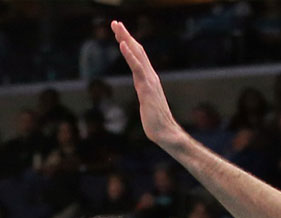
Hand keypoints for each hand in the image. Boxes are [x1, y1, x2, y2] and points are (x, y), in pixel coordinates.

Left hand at [112, 21, 188, 149]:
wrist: (166, 132)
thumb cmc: (156, 122)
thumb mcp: (147, 103)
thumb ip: (144, 93)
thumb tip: (142, 90)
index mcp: (149, 78)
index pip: (138, 56)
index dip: (128, 42)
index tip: (119, 32)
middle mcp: (150, 76)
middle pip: (137, 50)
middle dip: (125, 35)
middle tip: (114, 22)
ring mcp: (149, 80)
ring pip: (137, 54)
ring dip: (126, 39)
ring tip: (116, 27)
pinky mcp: (146, 87)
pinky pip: (137, 67)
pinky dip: (129, 54)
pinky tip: (122, 44)